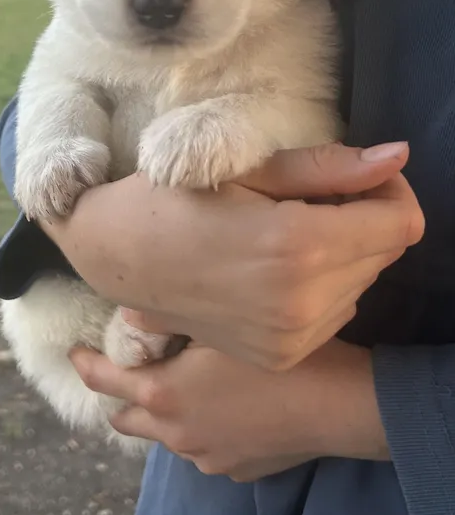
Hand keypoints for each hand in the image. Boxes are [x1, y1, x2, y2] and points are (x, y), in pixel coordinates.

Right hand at [44, 142, 423, 369]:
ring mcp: (291, 338)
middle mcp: (303, 302)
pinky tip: (275, 272)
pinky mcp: (280, 356)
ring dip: (342, 255)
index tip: (355, 178)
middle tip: (307, 201)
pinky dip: (321, 287)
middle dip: (362, 220)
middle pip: (385, 253)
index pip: (401, 221)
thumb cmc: (170, 198)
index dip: (389, 191)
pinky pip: (334, 313)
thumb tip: (397, 158)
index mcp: (297, 245)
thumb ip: (325, 167)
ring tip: (284, 237)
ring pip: (362, 284)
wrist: (114, 256)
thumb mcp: (244, 169)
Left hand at [70, 338, 389, 480]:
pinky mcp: (234, 469)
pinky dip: (199, 426)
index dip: (84, 364)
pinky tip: (226, 405)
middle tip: (133, 368)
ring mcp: (205, 458)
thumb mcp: (219, 326)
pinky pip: (202, 446)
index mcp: (163, 396)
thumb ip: (169, 320)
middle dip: (122, 395)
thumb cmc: (277, 356)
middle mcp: (176, 434)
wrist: (339, 404)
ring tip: (186, 383)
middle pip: (127, 419)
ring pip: (167, 433)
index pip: (104, 382)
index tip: (75, 351)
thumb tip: (134, 312)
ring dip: (164, 411)